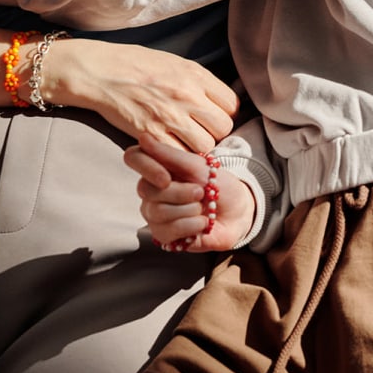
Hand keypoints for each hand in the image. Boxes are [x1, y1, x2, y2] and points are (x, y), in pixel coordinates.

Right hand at [47, 39, 238, 153]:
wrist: (100, 72)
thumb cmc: (134, 64)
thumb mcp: (173, 62)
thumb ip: (197, 81)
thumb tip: (216, 98)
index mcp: (195, 75)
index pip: (232, 104)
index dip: (224, 113)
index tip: (213, 117)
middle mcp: (187, 95)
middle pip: (223, 127)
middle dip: (214, 133)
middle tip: (200, 132)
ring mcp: (170, 116)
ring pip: (205, 145)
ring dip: (198, 148)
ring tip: (185, 142)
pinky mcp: (151, 134)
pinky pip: (179, 155)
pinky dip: (177, 156)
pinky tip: (169, 148)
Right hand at [125, 134, 253, 251]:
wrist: (238, 212)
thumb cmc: (218, 184)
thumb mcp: (197, 165)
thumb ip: (168, 154)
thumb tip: (142, 137)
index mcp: (158, 167)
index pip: (133, 157)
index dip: (147, 167)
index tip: (167, 177)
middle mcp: (151, 190)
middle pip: (147, 190)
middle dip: (180, 193)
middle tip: (201, 192)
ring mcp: (155, 214)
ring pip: (157, 212)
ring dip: (189, 210)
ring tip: (203, 209)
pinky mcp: (164, 235)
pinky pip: (166, 231)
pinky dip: (191, 226)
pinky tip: (201, 224)